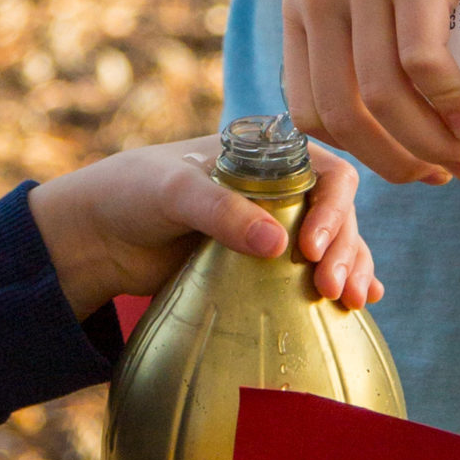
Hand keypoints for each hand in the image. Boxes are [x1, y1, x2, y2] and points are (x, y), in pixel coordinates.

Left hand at [30, 137, 379, 321]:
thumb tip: (278, 244)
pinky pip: (312, 272)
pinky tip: (360, 303)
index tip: (310, 247)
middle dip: (344, 249)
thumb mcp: (175, 193)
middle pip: (339, 214)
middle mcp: (280, 190)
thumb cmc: (134, 193)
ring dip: (351, 268)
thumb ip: (221, 212)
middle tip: (331, 288)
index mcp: (267, 157)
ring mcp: (276, 229)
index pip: (328, 173)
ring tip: (349, 301)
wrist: (99, 237)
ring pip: (335, 244)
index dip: (334, 208)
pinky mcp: (263, 267)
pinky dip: (342, 281)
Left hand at [282, 0, 459, 185]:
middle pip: (341, 115)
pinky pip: (419, 61)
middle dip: (394, 162)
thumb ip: (366, 32)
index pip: (308, 110)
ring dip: (426, 143)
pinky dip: (447, 103)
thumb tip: (399, 118)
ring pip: (379, 97)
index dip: (358, 155)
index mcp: (301, 7)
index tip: (408, 167)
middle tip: (445, 174)